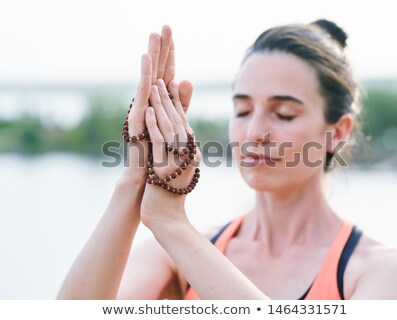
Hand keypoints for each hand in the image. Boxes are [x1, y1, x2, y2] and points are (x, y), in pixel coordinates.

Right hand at [121, 25, 192, 183]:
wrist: (149, 173)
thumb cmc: (161, 148)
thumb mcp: (176, 121)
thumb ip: (181, 101)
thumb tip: (186, 78)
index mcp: (159, 100)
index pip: (166, 72)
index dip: (169, 53)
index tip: (171, 32)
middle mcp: (149, 100)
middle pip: (157, 69)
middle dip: (161, 47)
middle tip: (164, 25)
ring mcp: (142, 107)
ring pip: (149, 77)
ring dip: (152, 55)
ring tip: (154, 34)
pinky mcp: (138, 116)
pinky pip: (143, 93)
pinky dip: (145, 75)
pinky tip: (146, 59)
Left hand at [140, 79, 201, 229]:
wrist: (167, 218)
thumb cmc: (170, 194)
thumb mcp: (176, 168)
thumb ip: (178, 150)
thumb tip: (182, 136)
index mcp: (189, 151)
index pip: (183, 122)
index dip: (177, 102)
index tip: (171, 83)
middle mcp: (186, 154)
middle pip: (177, 120)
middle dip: (169, 97)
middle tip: (163, 77)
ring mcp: (176, 160)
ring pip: (169, 128)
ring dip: (161, 105)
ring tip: (155, 86)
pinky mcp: (163, 168)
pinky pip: (159, 143)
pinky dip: (154, 126)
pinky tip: (148, 111)